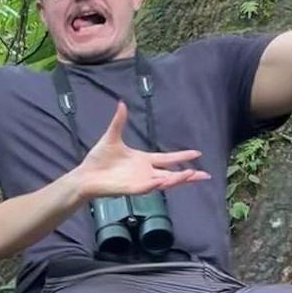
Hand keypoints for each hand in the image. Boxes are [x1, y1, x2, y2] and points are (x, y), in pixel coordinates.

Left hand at [76, 102, 209, 198]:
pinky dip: (157, 184)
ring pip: (164, 181)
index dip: (182, 156)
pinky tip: (166, 181)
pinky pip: (148, 187)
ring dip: (178, 179)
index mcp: (144, 160)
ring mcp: (140, 181)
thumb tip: (121, 103)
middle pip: (172, 173)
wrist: (85, 175)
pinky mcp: (132, 189)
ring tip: (192, 174)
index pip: (168, 158)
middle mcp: (145, 172)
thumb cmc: (98, 159)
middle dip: (189, 174)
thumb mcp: (111, 137)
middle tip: (205, 174)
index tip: (197, 153)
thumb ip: (119, 121)